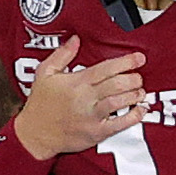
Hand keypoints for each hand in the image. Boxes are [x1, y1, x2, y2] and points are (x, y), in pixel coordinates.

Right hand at [14, 36, 146, 157]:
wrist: (35, 134)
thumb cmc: (40, 104)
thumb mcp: (44, 73)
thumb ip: (62, 54)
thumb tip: (76, 39)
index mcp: (77, 82)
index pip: (106, 68)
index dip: (125, 62)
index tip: (138, 58)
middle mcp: (86, 98)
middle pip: (116, 84)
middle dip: (133, 78)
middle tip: (138, 76)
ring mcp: (92, 116)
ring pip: (119, 102)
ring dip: (134, 95)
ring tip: (140, 90)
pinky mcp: (96, 133)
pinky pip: (119, 124)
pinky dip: (133, 117)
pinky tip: (140, 110)